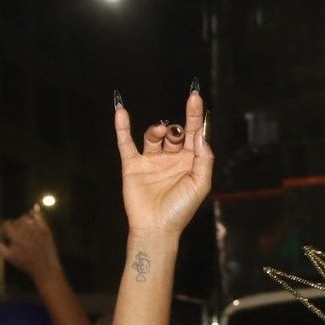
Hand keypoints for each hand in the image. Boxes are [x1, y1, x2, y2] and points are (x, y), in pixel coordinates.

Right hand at [0, 208, 59, 278]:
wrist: (44, 267)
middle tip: (14, 233)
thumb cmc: (24, 263)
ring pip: (26, 218)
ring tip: (22, 228)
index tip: (5, 233)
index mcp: (15, 235)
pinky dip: (34, 215)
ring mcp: (36, 229)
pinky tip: (32, 216)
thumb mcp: (8, 256)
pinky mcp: (46, 229)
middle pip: (16, 221)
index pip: (6, 224)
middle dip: (13, 225)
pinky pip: (38, 218)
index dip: (5, 228)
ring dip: (22, 221)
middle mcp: (25, 229)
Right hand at [114, 90, 213, 233]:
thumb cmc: (181, 209)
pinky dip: (122, 127)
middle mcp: (171, 158)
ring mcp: (151, 161)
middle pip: (175, 132)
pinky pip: (126, 142)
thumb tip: (200, 135)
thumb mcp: (200, 184)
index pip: (193, 133)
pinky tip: (121, 111)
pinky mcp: (132, 165)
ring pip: (153, 136)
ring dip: (157, 130)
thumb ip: (203, 158)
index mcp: (190, 162)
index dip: (194, 115)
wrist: (156, 227)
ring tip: (160, 132)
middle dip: (177, 128)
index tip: (195, 96)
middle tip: (176, 131)